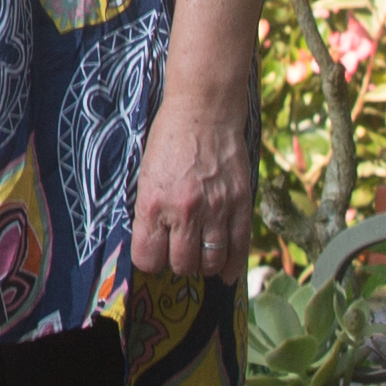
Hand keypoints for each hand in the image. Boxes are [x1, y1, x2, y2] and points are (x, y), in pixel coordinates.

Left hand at [126, 109, 254, 288]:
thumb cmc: (169, 141)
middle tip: (178, 253)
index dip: (149, 262)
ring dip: (203, 265)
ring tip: (200, 256)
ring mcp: (215, 209)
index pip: (147, 258)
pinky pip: (239, 247)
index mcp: (153, 204)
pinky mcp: (240, 203)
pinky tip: (227, 273)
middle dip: (177, 264)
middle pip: (181, 265)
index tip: (153, 255)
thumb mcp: (145, 177)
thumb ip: (149, 213)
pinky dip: (232, 266)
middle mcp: (184, 211)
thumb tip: (153, 247)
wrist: (204, 113)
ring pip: (210, 261)